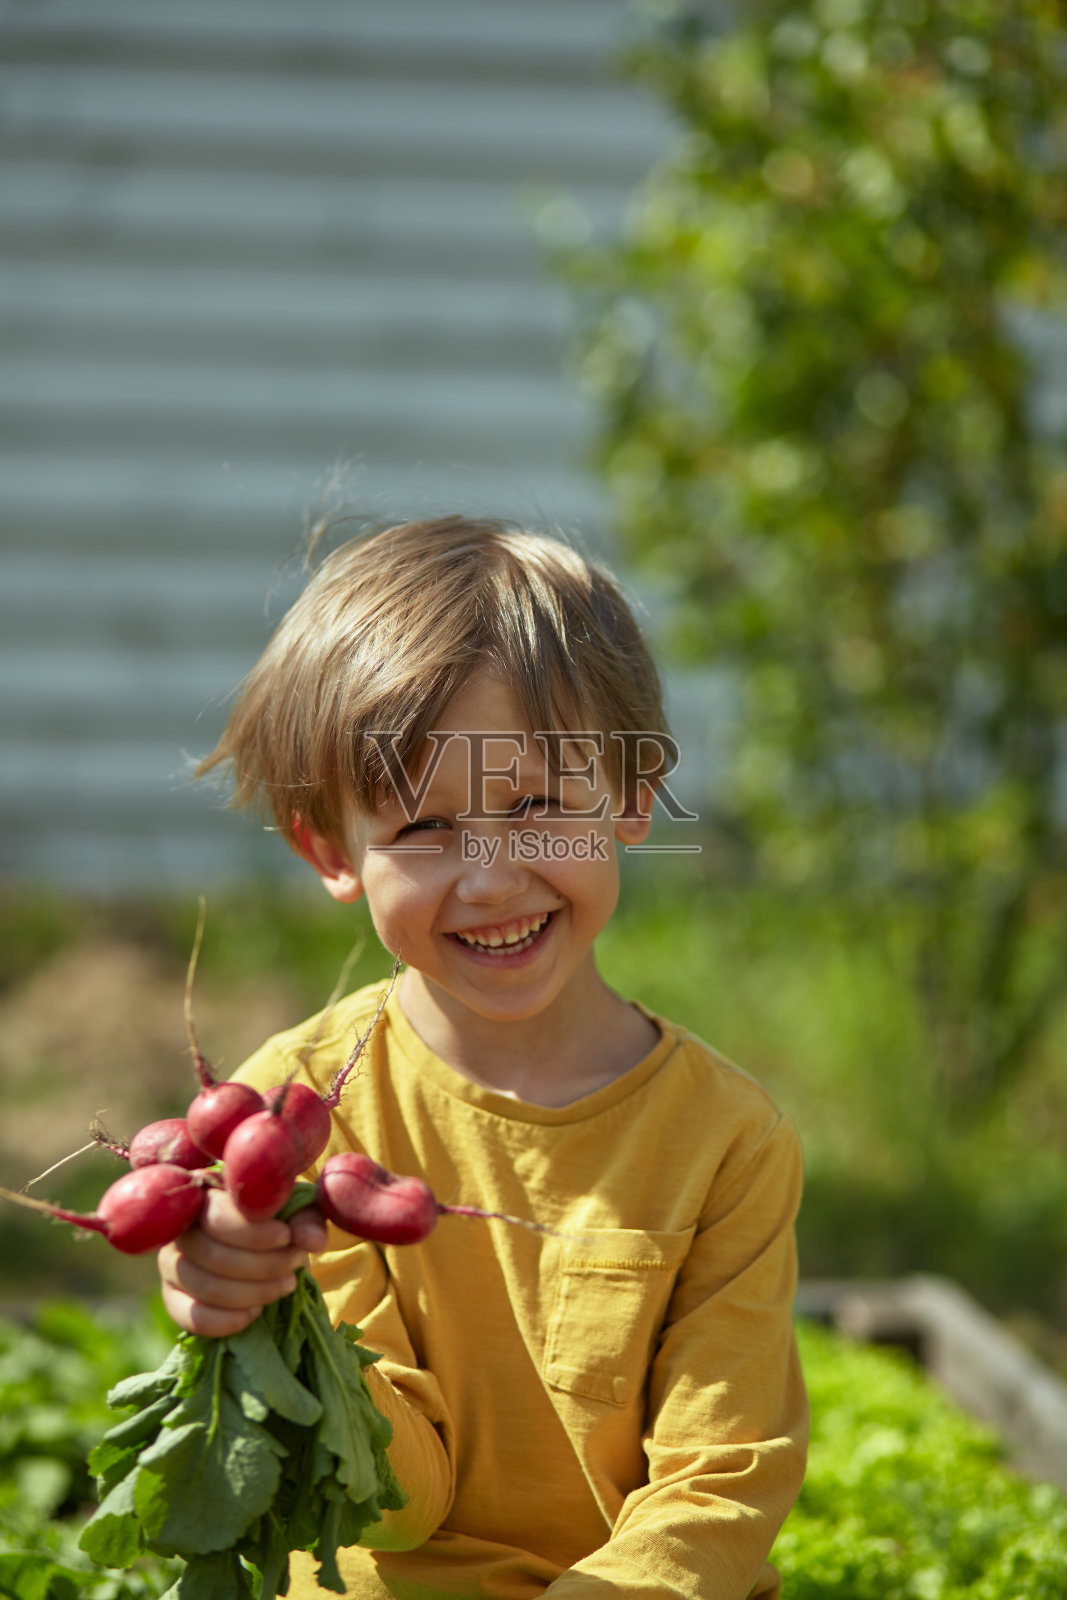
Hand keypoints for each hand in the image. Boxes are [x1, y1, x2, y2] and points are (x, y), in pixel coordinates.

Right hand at [158, 1188, 328, 1337]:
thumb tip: (311, 1241)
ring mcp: (171, 1262)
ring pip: (204, 1287)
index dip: (253, 1233)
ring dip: (253, 1292)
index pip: (217, 1216)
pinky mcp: (172, 1296)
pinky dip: (228, 1321)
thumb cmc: (280, 1219)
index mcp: (208, 1194)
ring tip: (285, 1284)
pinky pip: (192, 1317)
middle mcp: (181, 1227)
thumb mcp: (299, 1212)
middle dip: (263, 1265)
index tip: (285, 1237)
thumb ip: (306, 1221)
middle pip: (211, 1254)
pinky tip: (255, 1312)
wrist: (267, 1245)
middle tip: (294, 1263)